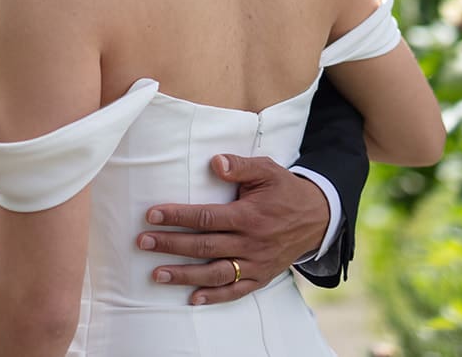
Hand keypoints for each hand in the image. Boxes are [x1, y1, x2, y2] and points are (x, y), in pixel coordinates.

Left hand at [137, 154, 329, 305]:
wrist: (318, 218)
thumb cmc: (285, 190)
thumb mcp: (267, 170)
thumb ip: (240, 166)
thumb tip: (215, 162)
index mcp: (249, 215)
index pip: (206, 217)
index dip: (178, 216)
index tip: (152, 215)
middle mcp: (251, 243)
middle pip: (204, 246)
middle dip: (171, 245)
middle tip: (143, 242)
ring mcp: (256, 263)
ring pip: (215, 273)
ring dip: (184, 275)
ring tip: (157, 274)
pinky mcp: (261, 277)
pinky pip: (236, 291)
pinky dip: (214, 297)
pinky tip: (192, 298)